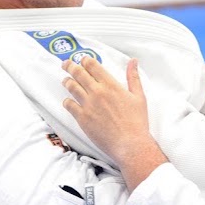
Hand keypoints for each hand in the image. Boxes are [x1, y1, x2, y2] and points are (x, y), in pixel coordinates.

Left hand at [62, 57, 167, 190]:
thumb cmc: (136, 122)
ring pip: (71, 87)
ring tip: (65, 80)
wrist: (130, 143)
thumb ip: (133, 77)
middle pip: (78, 72)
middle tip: (66, 64)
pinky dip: (67, 101)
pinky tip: (68, 101)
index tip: (82, 60)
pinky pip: (69, 105)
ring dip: (67, 81)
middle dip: (70, 66)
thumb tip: (133, 62)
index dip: (84, 60)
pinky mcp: (82, 118)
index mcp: (111, 85)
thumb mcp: (139, 96)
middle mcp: (97, 92)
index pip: (92, 65)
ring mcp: (88, 105)